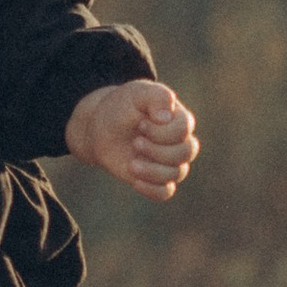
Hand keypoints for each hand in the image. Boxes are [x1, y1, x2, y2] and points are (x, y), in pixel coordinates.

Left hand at [68, 78, 198, 197]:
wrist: (99, 127)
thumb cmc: (121, 107)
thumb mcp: (135, 93)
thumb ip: (155, 96)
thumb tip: (167, 116)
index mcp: (178, 118)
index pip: (184, 129)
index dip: (161, 130)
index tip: (140, 123)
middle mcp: (178, 141)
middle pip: (186, 152)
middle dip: (159, 150)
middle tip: (136, 142)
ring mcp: (168, 161)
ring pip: (178, 173)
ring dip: (153, 170)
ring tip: (131, 164)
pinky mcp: (155, 178)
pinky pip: (165, 192)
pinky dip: (153, 189)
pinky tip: (135, 181)